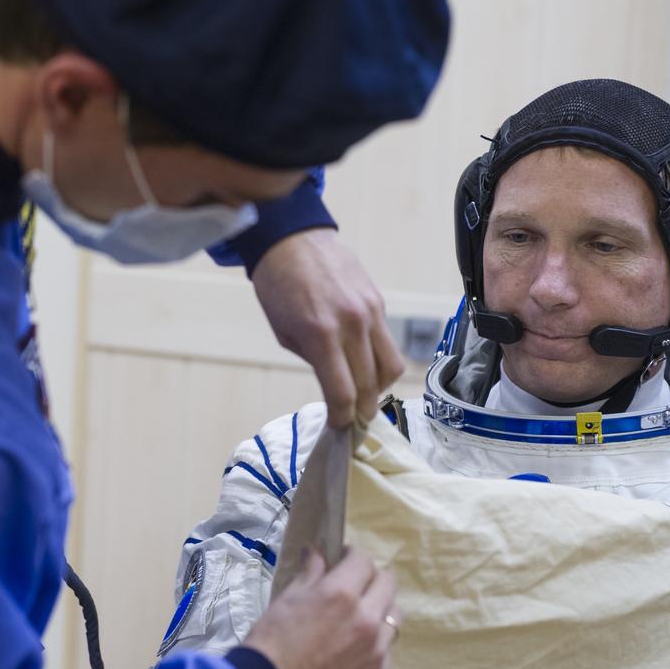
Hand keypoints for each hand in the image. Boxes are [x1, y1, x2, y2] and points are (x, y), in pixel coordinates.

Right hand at [241, 547, 398, 668]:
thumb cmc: (271, 642)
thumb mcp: (288, 599)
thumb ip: (311, 573)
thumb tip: (317, 552)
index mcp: (342, 594)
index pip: (363, 560)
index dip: (351, 556)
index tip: (344, 560)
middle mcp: (367, 619)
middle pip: (388, 584)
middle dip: (371, 578)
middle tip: (354, 586)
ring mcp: (377, 650)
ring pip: (393, 617)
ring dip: (379, 610)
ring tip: (358, 619)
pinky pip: (385, 650)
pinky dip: (374, 644)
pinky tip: (351, 651)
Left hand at [251, 229, 404, 427]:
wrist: (292, 238)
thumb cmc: (278, 287)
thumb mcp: (285, 332)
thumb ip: (314, 360)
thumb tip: (337, 385)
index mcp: (321, 334)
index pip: (343, 393)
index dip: (343, 419)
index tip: (339, 429)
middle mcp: (352, 323)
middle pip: (370, 386)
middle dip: (362, 411)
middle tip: (354, 422)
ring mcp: (370, 311)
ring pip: (391, 367)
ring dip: (378, 388)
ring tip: (363, 393)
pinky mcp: (379, 302)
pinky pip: (387, 342)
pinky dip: (378, 360)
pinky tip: (362, 362)